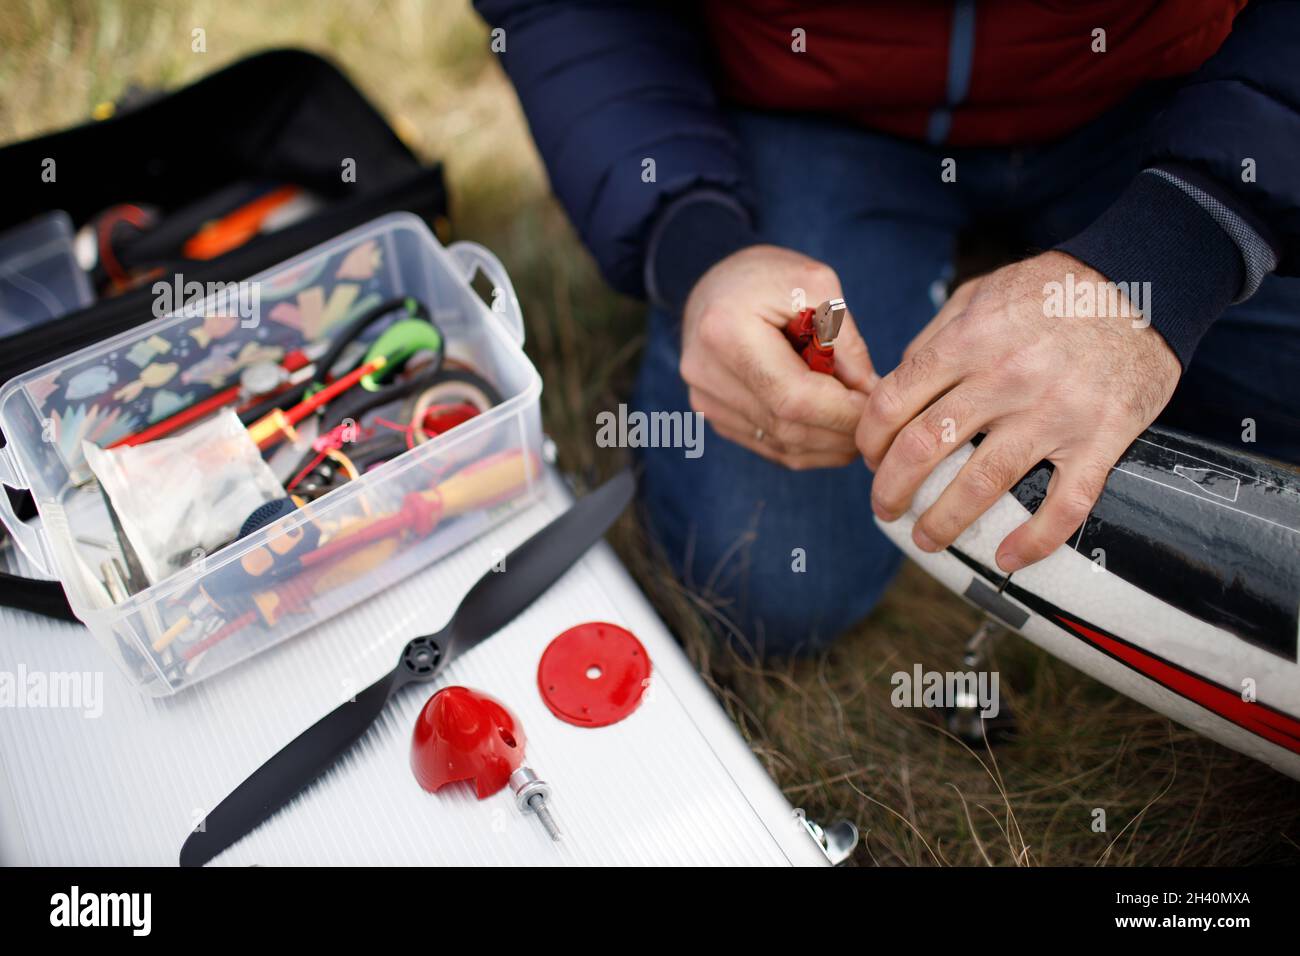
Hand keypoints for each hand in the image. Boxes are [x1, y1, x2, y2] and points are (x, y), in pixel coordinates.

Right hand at [681, 245, 876, 468]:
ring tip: (858, 423)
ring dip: (828, 445)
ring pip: (781, 446)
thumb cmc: (766, 278)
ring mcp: (705, 401)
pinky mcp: (713, 416)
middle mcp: (706, 374)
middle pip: (787, 428)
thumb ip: (844, 338)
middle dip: (841, 432)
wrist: (714, 288)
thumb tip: (868, 392)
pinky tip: (831, 430)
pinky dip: (808, 446)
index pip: (795, 397)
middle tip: (876, 419)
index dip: (843, 411)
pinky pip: (770, 447)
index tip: (878, 405)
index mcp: (726, 332)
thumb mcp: (815, 285)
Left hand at [857, 251, 1180, 571]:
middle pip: (924, 448)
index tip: (869, 457)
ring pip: (982, 483)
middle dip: (892, 488)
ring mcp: (1055, 412)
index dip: (869, 439)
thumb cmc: (1055, 288)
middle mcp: (1005, 378)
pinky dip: (1035, 540)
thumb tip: (895, 386)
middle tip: (884, 507)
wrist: (1146, 282)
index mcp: (969, 341)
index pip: (894, 402)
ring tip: (926, 539)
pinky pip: (1066, 503)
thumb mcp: (981, 293)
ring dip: (944, 521)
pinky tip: (1009, 558)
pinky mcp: (1101, 437)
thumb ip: (935, 338)